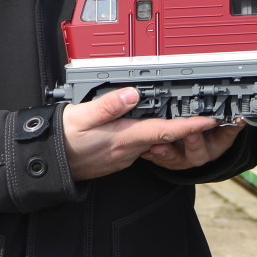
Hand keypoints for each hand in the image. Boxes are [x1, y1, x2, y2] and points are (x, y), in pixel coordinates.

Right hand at [63, 88, 225, 180]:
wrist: (46, 162)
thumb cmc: (61, 138)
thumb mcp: (82, 115)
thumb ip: (108, 104)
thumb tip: (132, 94)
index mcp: (124, 138)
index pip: (165, 131)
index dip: (190, 126)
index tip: (210, 120)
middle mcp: (128, 150)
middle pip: (165, 137)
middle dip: (186, 127)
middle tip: (207, 112)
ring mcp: (124, 155)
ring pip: (153, 141)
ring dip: (168, 131)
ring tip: (184, 114)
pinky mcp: (118, 156)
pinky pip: (140, 145)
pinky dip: (150, 135)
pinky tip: (149, 124)